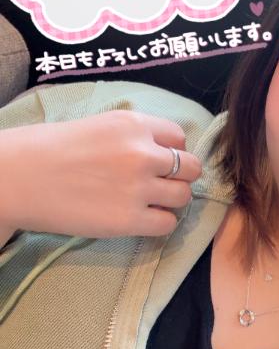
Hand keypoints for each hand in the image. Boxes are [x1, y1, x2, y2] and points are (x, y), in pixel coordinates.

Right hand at [1, 109, 202, 238]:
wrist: (18, 178)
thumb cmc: (51, 149)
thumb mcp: (99, 124)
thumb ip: (134, 135)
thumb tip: (166, 152)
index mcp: (134, 125)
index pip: (180, 138)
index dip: (172, 151)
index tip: (159, 161)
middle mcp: (143, 154)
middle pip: (190, 168)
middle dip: (179, 177)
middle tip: (159, 184)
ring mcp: (138, 188)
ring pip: (183, 197)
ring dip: (170, 201)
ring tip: (148, 202)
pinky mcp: (129, 219)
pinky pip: (168, 224)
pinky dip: (159, 223)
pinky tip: (140, 218)